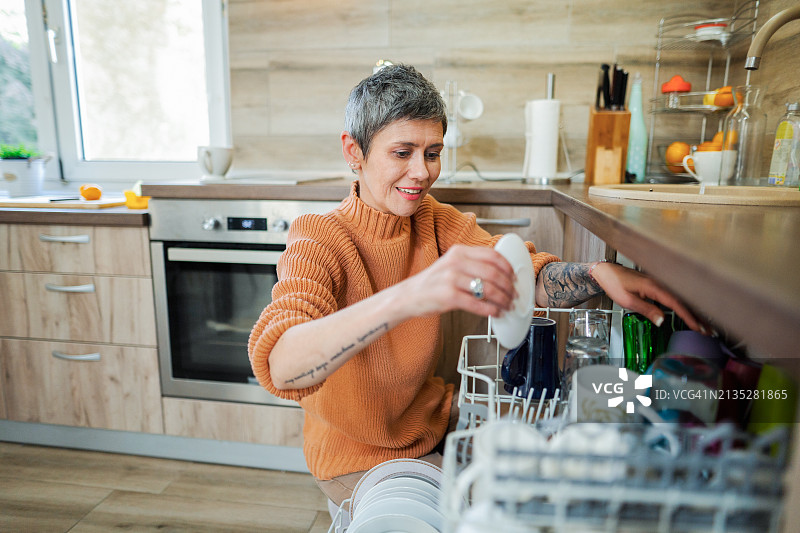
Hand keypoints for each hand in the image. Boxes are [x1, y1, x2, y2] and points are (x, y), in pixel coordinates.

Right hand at [394, 244, 515, 318]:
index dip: (508, 268)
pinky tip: (495, 313)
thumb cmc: (432, 283)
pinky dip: (490, 310)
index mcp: (459, 252)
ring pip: (487, 289)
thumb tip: (501, 275)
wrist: (408, 296)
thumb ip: (472, 265)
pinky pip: (477, 304)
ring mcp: (451, 279)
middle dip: (509, 287)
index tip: (515, 277)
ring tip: (507, 306)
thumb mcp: (451, 265)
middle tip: (514, 295)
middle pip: (493, 273)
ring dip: (502, 300)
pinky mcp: (448, 297)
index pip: (492, 255)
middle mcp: (455, 263)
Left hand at [590, 262, 706, 332]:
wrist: (607, 272)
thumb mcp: (628, 300)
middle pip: (685, 301)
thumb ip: (646, 310)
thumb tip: (662, 321)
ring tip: (706, 327)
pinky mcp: (660, 285)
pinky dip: (686, 307)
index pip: (677, 304)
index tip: (699, 328)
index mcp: (654, 286)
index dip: (689, 317)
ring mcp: (662, 283)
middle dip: (698, 317)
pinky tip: (693, 315)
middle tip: (710, 332)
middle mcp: (661, 283)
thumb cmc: (615, 284)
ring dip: (695, 313)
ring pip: (683, 299)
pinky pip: (677, 297)